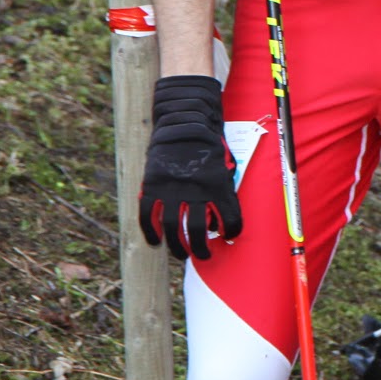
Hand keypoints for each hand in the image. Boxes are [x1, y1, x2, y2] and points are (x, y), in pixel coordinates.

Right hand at [138, 74, 240, 260]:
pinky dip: (150, 231)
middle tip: (203, 256)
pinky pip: (148, 215)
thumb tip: (220, 218)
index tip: (229, 237)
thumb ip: (223, 190)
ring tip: (181, 255)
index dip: (232, 231)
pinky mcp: (153, 185)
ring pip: (173, 227)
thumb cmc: (208, 147)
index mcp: (219, 184)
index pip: (231, 217)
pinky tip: (155, 241)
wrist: (184, 123)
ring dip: (177, 246)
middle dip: (201, 248)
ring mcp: (173, 188)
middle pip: (199, 229)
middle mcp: (196, 189)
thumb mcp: (223, 166)